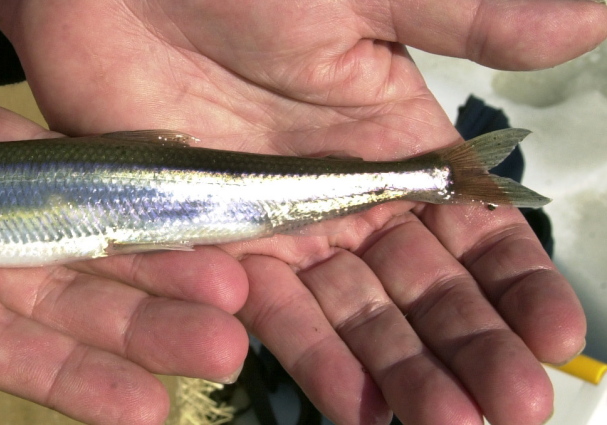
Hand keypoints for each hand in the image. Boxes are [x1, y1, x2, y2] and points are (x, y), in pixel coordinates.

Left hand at [0, 0, 606, 423]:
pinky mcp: (215, 248)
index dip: (513, 281)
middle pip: (418, 289)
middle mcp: (344, 197)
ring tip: (446, 423)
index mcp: (393, 140)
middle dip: (467, 345)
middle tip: (511, 408)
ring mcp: (280, 228)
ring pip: (353, 314)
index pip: (470, 227)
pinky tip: (358, 407)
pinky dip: (315, 359)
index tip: (555, 334)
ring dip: (402, 370)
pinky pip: (272, 312)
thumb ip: (469, 20)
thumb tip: (588, 26)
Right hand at [0, 0, 247, 422]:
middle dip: (132, 329)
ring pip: (66, 235)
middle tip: (228, 348)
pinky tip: (178, 197)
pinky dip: (115, 179)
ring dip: (143, 261)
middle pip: (46, 302)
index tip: (141, 411)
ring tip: (231, 285)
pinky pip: (55, 159)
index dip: (55, 379)